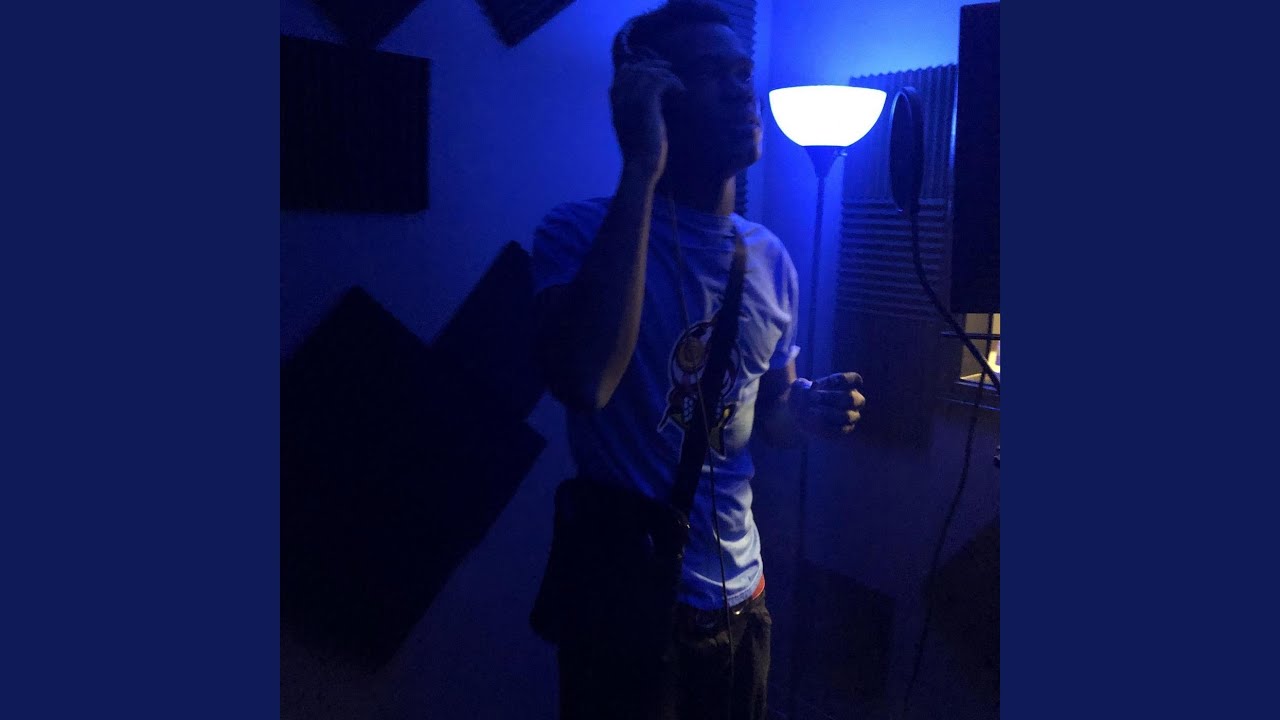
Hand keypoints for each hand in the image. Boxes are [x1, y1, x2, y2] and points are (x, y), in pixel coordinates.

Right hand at [610, 54, 685, 180]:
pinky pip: (660, 81)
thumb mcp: (633, 127)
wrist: (640, 164)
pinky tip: (681, 90)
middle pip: (635, 69)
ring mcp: (632, 99)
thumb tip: (648, 100)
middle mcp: (621, 98)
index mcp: (616, 104)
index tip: (651, 68)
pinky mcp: (646, 103)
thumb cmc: (639, 151)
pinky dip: (673, 82)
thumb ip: (634, 110)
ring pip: (648, 73)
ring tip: (676, 82)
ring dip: (665, 74)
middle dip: (652, 65)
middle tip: (668, 67)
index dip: (638, 67)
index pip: (622, 75)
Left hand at [791, 372, 865, 438]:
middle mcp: (854, 399)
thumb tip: (812, 391)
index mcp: (848, 384)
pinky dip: (826, 425)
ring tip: (810, 410)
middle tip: (813, 397)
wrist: (798, 413)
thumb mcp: (799, 387)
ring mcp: (852, 415)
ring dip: (827, 412)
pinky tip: (813, 421)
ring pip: (847, 416)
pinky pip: (840, 430)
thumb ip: (803, 386)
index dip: (842, 379)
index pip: (855, 379)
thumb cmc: (803, 395)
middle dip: (831, 397)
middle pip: (851, 398)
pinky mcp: (846, 429)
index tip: (819, 382)